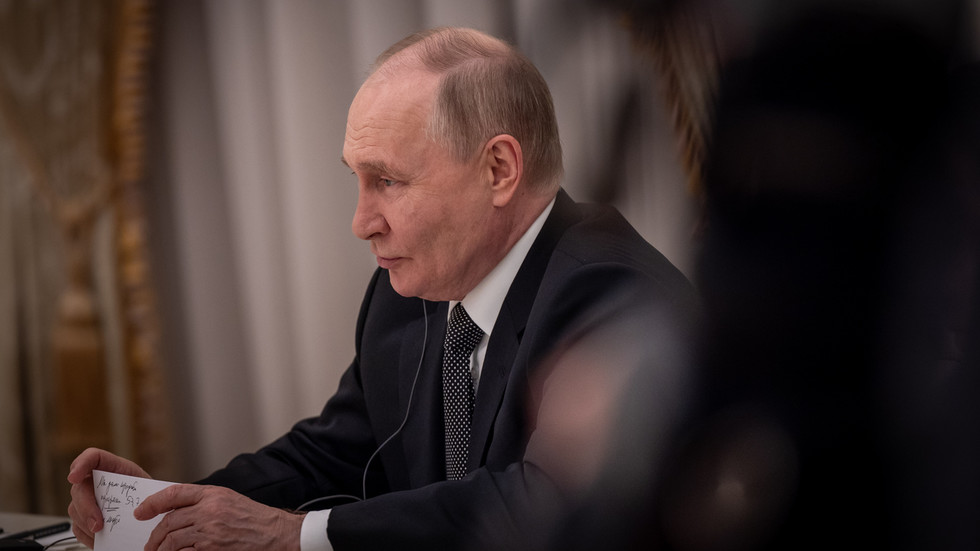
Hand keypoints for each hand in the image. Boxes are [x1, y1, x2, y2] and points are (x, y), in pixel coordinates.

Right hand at [67, 447, 150, 547]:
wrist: (151, 509)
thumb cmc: (150, 496)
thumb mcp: (151, 489)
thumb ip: (144, 494)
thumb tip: (139, 509)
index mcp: (113, 466)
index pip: (92, 457)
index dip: (81, 464)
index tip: (73, 477)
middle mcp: (96, 480)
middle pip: (79, 488)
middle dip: (86, 508)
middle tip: (98, 525)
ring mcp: (87, 498)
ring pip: (74, 509)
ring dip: (86, 523)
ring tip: (102, 533)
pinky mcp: (84, 516)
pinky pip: (77, 526)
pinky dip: (86, 535)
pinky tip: (99, 538)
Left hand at [135, 484, 303, 550]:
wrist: (276, 534)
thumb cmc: (254, 519)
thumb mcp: (229, 500)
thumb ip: (204, 502)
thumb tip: (176, 511)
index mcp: (213, 494)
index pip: (174, 494)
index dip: (152, 503)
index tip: (140, 512)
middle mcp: (209, 510)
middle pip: (169, 521)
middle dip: (155, 535)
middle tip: (150, 544)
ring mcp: (210, 531)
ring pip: (172, 540)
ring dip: (161, 549)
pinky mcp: (211, 549)